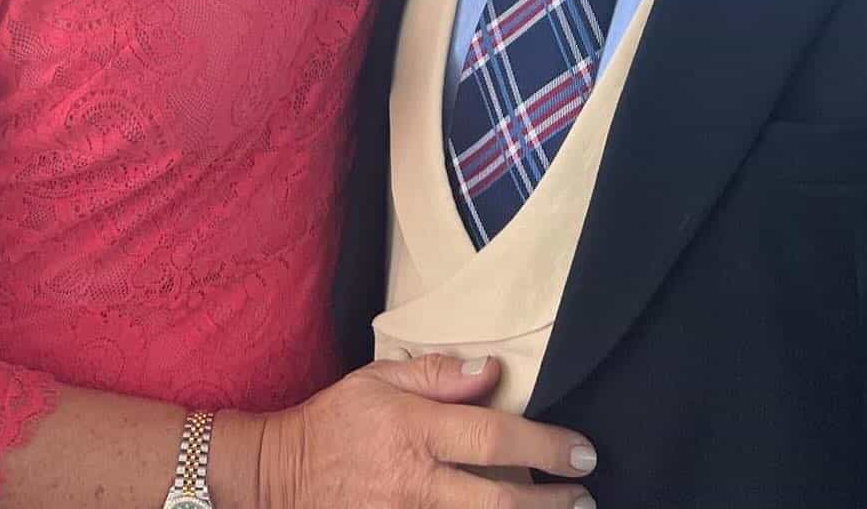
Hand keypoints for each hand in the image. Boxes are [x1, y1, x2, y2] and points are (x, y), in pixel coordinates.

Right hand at [258, 353, 597, 506]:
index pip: (492, 437)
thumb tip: (491, 371)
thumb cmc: (335, 421)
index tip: (582, 451)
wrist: (282, 478)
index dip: (545, 445)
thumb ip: (436, 374)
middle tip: (585, 494)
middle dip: (552, 501)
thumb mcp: (377, 378)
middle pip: (499, 500)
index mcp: (413, 430)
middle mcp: (416, 481)